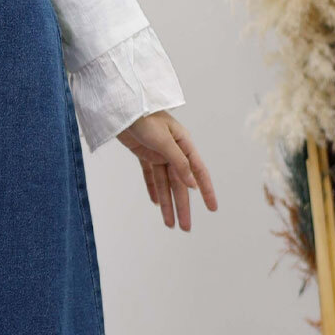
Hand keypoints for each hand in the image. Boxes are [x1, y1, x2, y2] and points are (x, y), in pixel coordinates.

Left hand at [116, 111, 216, 230]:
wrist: (122, 106)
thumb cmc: (145, 117)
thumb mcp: (164, 140)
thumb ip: (179, 163)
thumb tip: (192, 185)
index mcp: (183, 144)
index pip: (198, 172)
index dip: (206, 191)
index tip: (213, 208)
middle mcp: (173, 150)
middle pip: (180, 184)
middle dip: (182, 206)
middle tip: (185, 228)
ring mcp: (158, 153)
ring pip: (165, 183)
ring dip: (167, 203)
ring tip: (170, 224)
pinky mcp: (143, 153)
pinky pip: (150, 176)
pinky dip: (153, 189)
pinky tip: (156, 203)